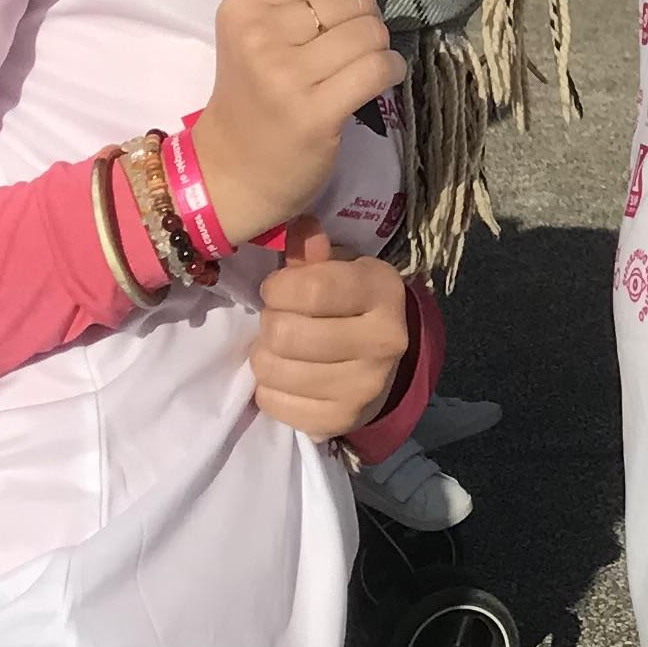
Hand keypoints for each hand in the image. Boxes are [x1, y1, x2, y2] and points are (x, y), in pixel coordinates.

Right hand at [200, 0, 406, 239]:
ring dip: (378, 47)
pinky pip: (377, 69)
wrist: (232, 170)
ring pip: (369, 32)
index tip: (333, 18)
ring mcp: (285, 75)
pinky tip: (378, 80)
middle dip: (365, 19)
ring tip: (360, 66)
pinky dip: (389, 71)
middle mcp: (259, 35)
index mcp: (243, 6)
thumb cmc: (252, 94)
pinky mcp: (314, 112)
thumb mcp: (259, 29)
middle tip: (350, 46)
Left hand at [247, 221, 411, 439]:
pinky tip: (284, 375)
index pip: (311, 290)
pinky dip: (267, 388)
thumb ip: (313, 252)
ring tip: (278, 347)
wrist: (382, 361)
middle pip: (286, 334)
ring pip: (274, 371)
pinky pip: (273, 404)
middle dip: (269, 322)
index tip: (276, 288)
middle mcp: (383, 342)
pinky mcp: (341, 421)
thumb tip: (301, 226)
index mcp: (383, 293)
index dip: (278, 288)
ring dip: (264, 355)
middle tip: (278, 319)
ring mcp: (364, 387)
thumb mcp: (340, 269)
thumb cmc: (350, 303)